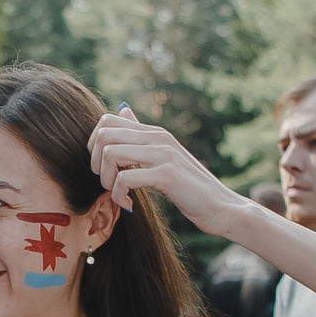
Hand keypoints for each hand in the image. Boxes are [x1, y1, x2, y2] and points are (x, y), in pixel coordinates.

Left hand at [84, 110, 245, 236]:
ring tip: (118, 194)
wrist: (221, 207)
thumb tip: (124, 109)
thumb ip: (142, 137)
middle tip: (107, 182)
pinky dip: (118, 195)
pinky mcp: (167, 175)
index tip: (104, 168)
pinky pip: (124, 178)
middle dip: (95, 162)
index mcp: (154, 133)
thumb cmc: (190, 188)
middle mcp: (158, 137)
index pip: (107, 121)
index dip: (94, 145)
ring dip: (105, 179)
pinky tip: (129, 204)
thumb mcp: (164, 157)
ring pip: (110, 153)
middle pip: (103, 133)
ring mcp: (163, 154)